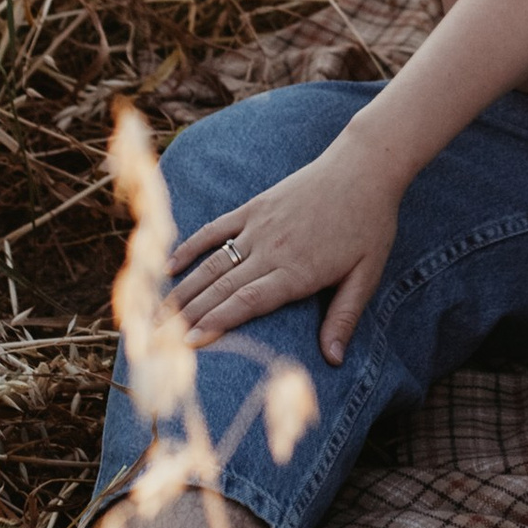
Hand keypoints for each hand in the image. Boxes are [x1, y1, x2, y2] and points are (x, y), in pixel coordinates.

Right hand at [169, 148, 401, 363]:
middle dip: (189, 315)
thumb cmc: (369, 224)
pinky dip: (192, 246)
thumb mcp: (367, 274)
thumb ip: (345, 316)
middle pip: (222, 287)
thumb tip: (334, 360)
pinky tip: (171, 265)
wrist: (364, 167)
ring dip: (184, 289)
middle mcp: (272, 250)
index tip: (189, 345)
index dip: (217, 323)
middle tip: (158, 340)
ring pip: (213, 263)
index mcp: (297, 271)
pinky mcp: (255, 207)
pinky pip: (216, 229)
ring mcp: (259, 226)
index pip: (248, 302)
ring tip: (158, 314)